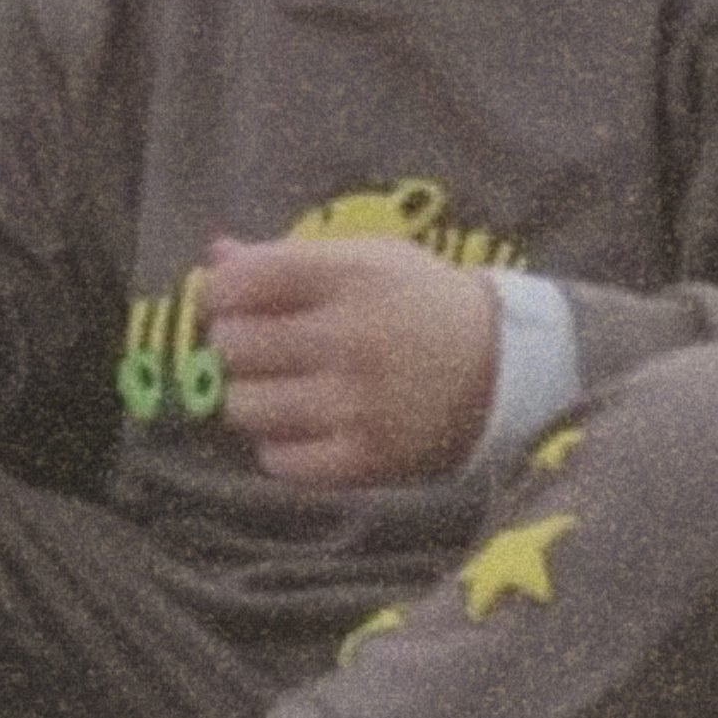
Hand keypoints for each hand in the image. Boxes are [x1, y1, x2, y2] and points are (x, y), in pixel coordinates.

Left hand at [203, 235, 495, 485]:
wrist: (503, 368)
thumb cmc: (419, 303)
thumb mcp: (366, 258)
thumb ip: (288, 257)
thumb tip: (214, 257)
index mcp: (349, 276)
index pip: (238, 285)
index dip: (221, 295)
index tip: (234, 303)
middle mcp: (349, 338)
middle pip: (232, 346)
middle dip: (236, 345)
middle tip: (264, 348)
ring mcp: (356, 404)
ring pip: (243, 407)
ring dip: (254, 397)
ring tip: (286, 389)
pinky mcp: (364, 460)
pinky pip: (277, 460)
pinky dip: (281, 446)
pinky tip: (308, 427)